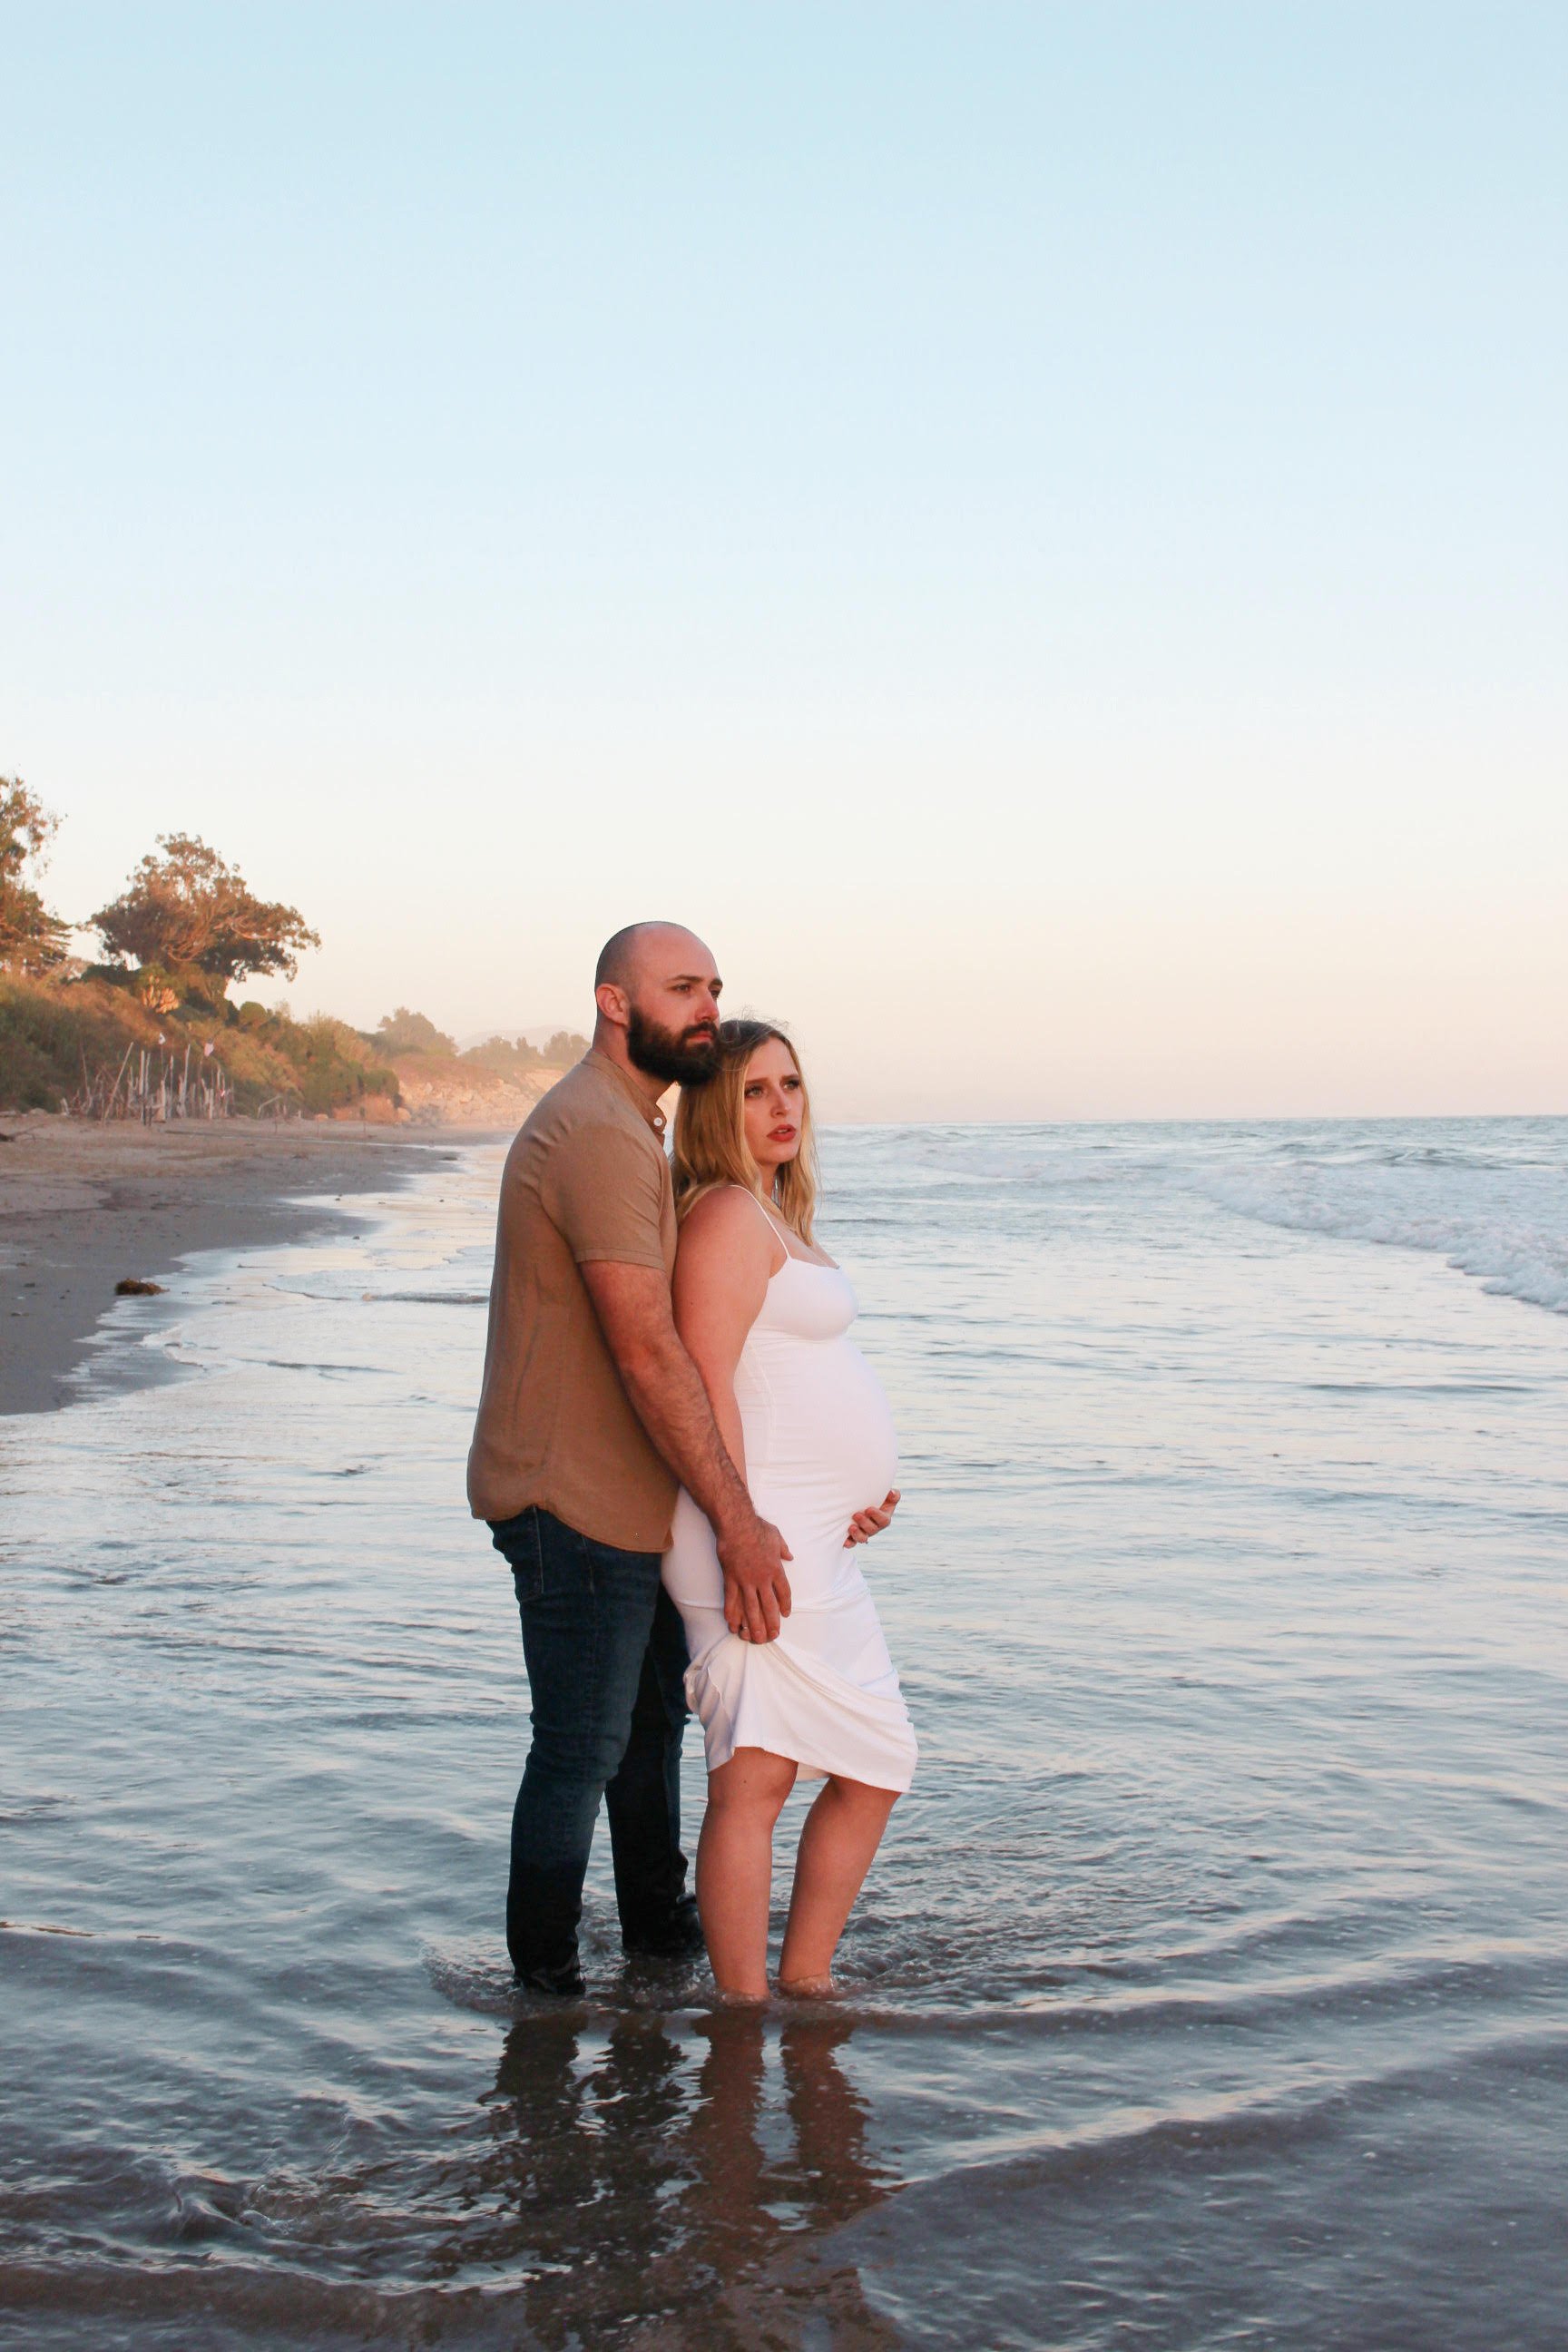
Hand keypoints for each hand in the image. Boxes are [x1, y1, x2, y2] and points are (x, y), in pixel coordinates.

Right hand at [716, 1509, 792, 1642]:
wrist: (737, 1524)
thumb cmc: (757, 1528)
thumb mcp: (776, 1536)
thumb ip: (783, 1549)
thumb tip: (790, 1556)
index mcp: (776, 1569)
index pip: (784, 1592)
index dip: (785, 1605)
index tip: (785, 1615)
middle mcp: (762, 1578)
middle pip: (769, 1606)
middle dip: (771, 1623)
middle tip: (772, 1636)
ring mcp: (745, 1580)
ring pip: (750, 1608)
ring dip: (753, 1625)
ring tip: (754, 1638)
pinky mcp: (731, 1579)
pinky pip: (731, 1600)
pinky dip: (732, 1613)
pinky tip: (733, 1624)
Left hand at [844, 1489, 900, 1546]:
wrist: (861, 1502)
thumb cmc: (876, 1498)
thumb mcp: (886, 1496)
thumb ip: (893, 1495)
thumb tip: (891, 1492)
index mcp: (883, 1518)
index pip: (884, 1520)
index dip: (877, 1516)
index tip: (869, 1509)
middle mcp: (874, 1527)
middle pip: (872, 1530)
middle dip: (864, 1523)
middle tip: (856, 1515)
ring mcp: (864, 1533)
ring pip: (863, 1538)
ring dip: (857, 1534)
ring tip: (851, 1527)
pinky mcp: (853, 1536)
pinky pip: (852, 1543)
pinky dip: (849, 1543)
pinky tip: (845, 1542)